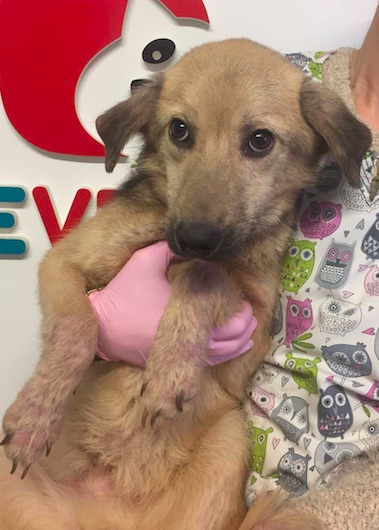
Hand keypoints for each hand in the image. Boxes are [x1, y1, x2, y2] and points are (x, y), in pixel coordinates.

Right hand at [89, 241, 256, 366]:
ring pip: (224, 352)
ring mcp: (184, 351)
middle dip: (244, 325)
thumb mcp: (144, 261)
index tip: (241, 301)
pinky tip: (236, 347)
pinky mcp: (177, 361)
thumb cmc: (125, 292)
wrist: (104, 326)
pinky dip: (227, 355)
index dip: (239, 310)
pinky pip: (210, 362)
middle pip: (231, 336)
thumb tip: (191, 243)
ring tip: (248, 330)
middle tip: (248, 313)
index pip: (225, 315)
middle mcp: (189, 334)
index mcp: (187, 308)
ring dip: (240, 341)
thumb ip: (169, 248)